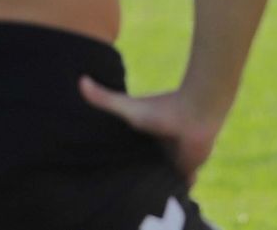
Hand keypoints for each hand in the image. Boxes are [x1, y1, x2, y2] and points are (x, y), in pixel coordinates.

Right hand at [78, 78, 220, 185]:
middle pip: (148, 165)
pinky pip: (181, 185)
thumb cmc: (163, 108)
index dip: (124, 159)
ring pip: (163, 176)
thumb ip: (104, 98)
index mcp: (147, 134)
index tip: (110, 165)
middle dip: (140, 172)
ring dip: (157, 183)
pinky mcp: (190, 169)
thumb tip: (79, 81)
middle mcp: (161, 146)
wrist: (197, 111)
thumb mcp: (128, 107)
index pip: (133, 151)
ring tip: (143, 194)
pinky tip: (165, 193)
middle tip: (124, 184)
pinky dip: (175, 189)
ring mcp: (175, 158)